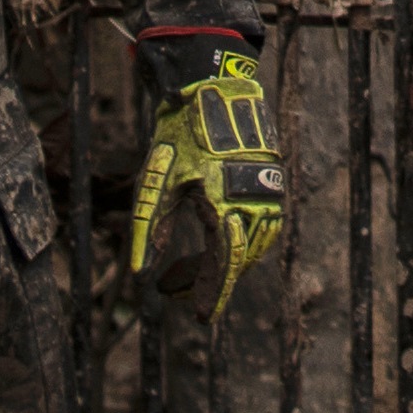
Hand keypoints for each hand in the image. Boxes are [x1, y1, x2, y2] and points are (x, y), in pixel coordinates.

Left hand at [128, 45, 286, 315]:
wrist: (214, 93)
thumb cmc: (180, 136)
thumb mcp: (158, 183)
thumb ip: (151, 229)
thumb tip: (142, 271)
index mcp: (225, 204)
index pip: (225, 265)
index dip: (212, 294)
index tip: (201, 319)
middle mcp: (253, 202)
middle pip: (236, 260)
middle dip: (207, 282)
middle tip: (172, 289)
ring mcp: (267, 193)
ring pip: (251, 246)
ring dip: (222, 264)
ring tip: (184, 270)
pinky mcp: (270, 185)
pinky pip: (260, 228)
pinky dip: (237, 244)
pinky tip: (212, 245)